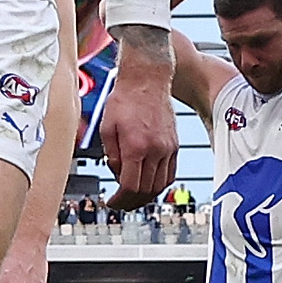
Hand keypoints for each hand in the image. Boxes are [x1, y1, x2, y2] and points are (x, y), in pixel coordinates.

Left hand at [99, 39, 176, 208]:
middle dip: (131, 201)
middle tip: (120, 202)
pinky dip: (159, 184)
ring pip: (160, 185)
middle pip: (146, 190)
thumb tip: (117, 175)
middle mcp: (155, 149)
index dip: (120, 200)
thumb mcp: (106, 127)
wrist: (147, 80)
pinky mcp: (175, 146)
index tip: (112, 202)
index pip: (130, 186)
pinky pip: (170, 174)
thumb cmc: (124, 99)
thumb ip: (111, 155)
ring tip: (133, 196)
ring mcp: (168, 148)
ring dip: (146, 196)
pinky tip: (148, 184)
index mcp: (136, 146)